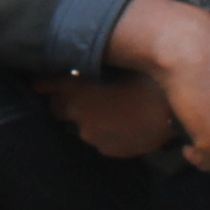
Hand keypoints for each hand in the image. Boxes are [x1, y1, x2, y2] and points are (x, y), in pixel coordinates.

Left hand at [40, 71, 179, 156]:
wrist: (170, 107)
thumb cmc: (145, 75)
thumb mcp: (116, 60)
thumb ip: (89, 63)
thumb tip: (70, 65)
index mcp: (73, 86)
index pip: (45, 84)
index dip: (44, 83)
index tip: (40, 83)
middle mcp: (76, 112)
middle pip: (58, 109)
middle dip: (68, 102)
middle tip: (89, 94)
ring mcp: (92, 134)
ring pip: (83, 126)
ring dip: (92, 118)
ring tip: (116, 108)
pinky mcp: (109, 149)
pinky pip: (102, 140)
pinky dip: (109, 132)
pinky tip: (127, 122)